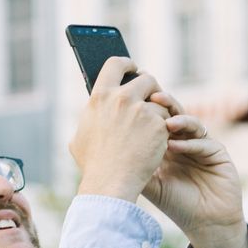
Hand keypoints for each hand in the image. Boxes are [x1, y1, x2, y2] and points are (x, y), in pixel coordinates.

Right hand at [71, 58, 169, 202]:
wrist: (110, 183)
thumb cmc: (93, 164)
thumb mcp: (80, 136)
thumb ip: (90, 118)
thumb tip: (94, 110)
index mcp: (100, 96)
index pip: (115, 64)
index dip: (127, 63)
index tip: (133, 67)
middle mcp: (121, 98)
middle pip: (147, 79)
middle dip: (152, 89)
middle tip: (152, 100)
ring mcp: (142, 111)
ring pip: (160, 102)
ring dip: (159, 113)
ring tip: (151, 131)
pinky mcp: (158, 126)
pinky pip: (168, 121)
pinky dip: (165, 131)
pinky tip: (156, 143)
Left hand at [141, 96, 247, 247]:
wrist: (206, 224)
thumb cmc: (176, 205)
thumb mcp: (150, 184)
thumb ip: (134, 166)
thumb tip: (107, 148)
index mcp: (167, 146)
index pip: (157, 120)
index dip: (147, 111)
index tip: (133, 103)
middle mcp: (185, 142)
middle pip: (174, 115)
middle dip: (164, 105)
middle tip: (153, 98)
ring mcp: (202, 145)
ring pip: (191, 124)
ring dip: (179, 120)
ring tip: (166, 123)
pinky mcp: (218, 153)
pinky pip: (205, 142)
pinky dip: (190, 143)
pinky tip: (175, 147)